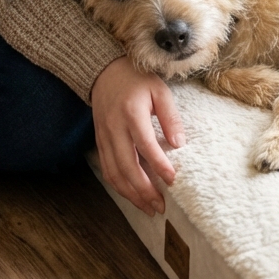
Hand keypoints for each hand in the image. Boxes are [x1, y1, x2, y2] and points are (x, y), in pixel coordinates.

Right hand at [90, 56, 184, 216]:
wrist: (104, 71)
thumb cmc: (136, 79)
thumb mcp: (159, 90)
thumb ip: (169, 116)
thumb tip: (179, 143)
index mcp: (131, 112)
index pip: (145, 144)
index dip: (158, 164)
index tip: (172, 180)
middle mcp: (114, 128)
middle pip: (126, 166)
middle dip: (143, 190)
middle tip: (160, 206)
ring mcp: (104, 136)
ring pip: (114, 173)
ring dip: (130, 194)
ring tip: (148, 207)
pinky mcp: (99, 141)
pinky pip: (107, 169)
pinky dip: (118, 185)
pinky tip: (132, 195)